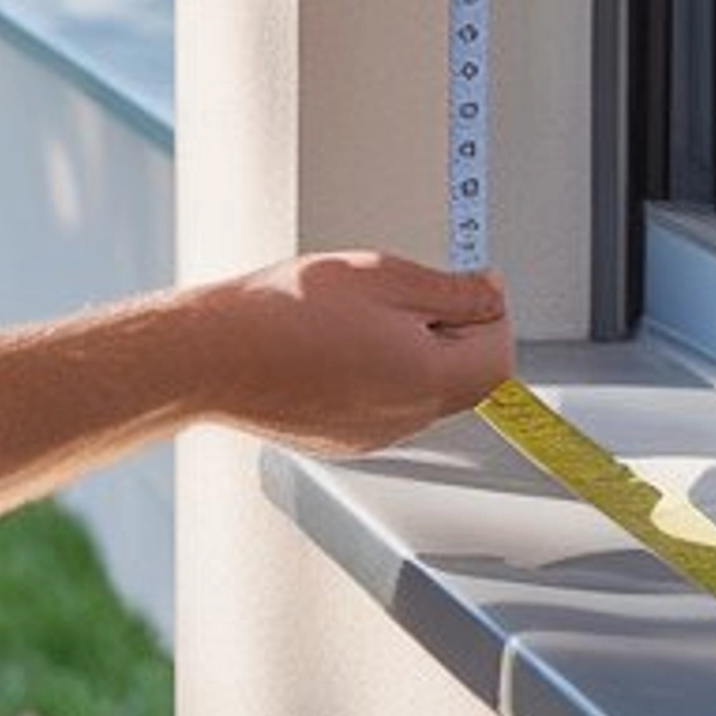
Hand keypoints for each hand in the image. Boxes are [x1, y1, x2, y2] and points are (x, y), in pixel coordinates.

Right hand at [207, 248, 514, 452]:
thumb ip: (451, 290)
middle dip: (452, 331)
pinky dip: (376, 372)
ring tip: (361, 313)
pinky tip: (336, 343)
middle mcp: (407, 419)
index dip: (489, 313)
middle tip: (406, 292)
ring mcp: (372, 436)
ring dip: (413, 350)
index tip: (465, 285)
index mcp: (428, 379)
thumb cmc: (287, 311)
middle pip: (465, 378)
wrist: (215, 355)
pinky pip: (383, 404)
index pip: (500, 356)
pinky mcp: (340, 440)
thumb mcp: (384, 275)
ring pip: (422, 390)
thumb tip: (491, 294)